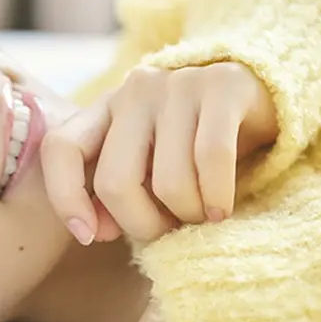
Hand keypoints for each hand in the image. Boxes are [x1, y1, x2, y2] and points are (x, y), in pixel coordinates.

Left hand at [42, 61, 276, 244]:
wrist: (259, 98)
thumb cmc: (193, 146)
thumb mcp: (147, 168)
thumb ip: (115, 193)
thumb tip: (94, 230)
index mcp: (106, 109)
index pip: (62, 149)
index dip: (66, 198)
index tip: (89, 237)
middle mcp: (135, 90)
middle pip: (115, 181)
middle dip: (142, 224)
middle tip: (168, 230)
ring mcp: (178, 84)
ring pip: (168, 181)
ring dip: (188, 215)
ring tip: (201, 215)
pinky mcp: (223, 86)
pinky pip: (212, 160)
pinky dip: (216, 198)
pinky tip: (221, 211)